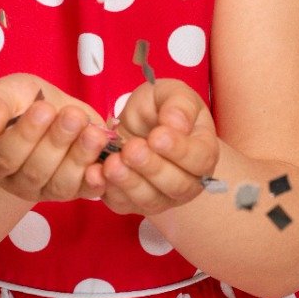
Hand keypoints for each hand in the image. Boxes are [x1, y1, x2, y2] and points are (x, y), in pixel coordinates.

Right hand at [0, 73, 114, 203]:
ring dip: (80, 158)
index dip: (26, 134)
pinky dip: (97, 181)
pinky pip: (86, 192)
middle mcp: (19, 180)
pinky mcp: (75, 189)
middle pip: (36, 171)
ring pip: (61, 184)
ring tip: (95, 133)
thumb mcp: (6, 93)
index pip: (6, 155)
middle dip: (57, 142)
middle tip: (73, 116)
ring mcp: (47, 189)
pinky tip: (106, 164)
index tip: (44, 108)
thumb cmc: (22, 101)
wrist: (49, 110)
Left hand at [99, 78, 219, 216]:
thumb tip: (177, 124)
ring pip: (150, 200)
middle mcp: (187, 181)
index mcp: (202, 151)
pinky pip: (123, 203)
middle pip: (176, 186)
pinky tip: (96, 172)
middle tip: (131, 148)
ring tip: (111, 163)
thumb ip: (179, 104)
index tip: (157, 135)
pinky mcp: (132, 203)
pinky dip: (109, 190)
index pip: (199, 159)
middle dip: (152, 168)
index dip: (179, 151)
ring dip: (129, 183)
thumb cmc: (159, 107)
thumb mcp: (172, 93)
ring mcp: (161, 196)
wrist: (135, 124)